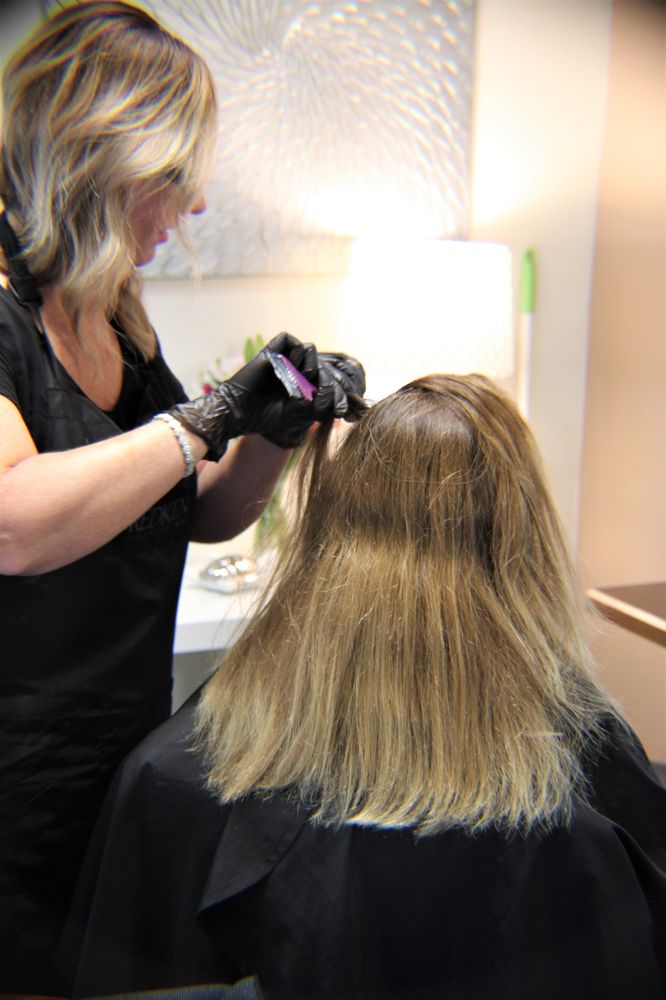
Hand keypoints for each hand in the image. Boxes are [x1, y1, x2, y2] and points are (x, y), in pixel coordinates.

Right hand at [169, 334, 364, 458]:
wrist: (239, 413)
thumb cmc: (266, 416)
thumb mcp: (300, 413)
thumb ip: (320, 404)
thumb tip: (340, 400)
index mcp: (305, 384)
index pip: (329, 380)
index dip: (341, 393)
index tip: (348, 413)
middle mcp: (297, 370)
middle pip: (324, 367)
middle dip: (335, 386)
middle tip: (340, 406)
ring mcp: (285, 359)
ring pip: (312, 353)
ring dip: (317, 369)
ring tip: (311, 384)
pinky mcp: (273, 350)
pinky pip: (292, 341)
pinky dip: (299, 352)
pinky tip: (297, 370)